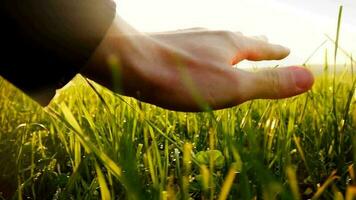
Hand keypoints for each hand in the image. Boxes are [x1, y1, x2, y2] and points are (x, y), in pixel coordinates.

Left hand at [83, 18, 313, 111]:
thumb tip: (310, 78)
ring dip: (234, 47)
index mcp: (232, 45)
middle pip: (242, 40)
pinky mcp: (172, 46)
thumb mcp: (233, 88)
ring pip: (220, 42)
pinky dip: (210, 51)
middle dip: (257, 45)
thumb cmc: (184, 79)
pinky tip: (200, 55)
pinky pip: (200, 47)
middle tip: (267, 45)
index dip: (277, 53)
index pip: (263, 49)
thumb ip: (269, 83)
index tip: (287, 52)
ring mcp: (191, 39)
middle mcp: (213, 36)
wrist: (132, 63)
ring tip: (237, 50)